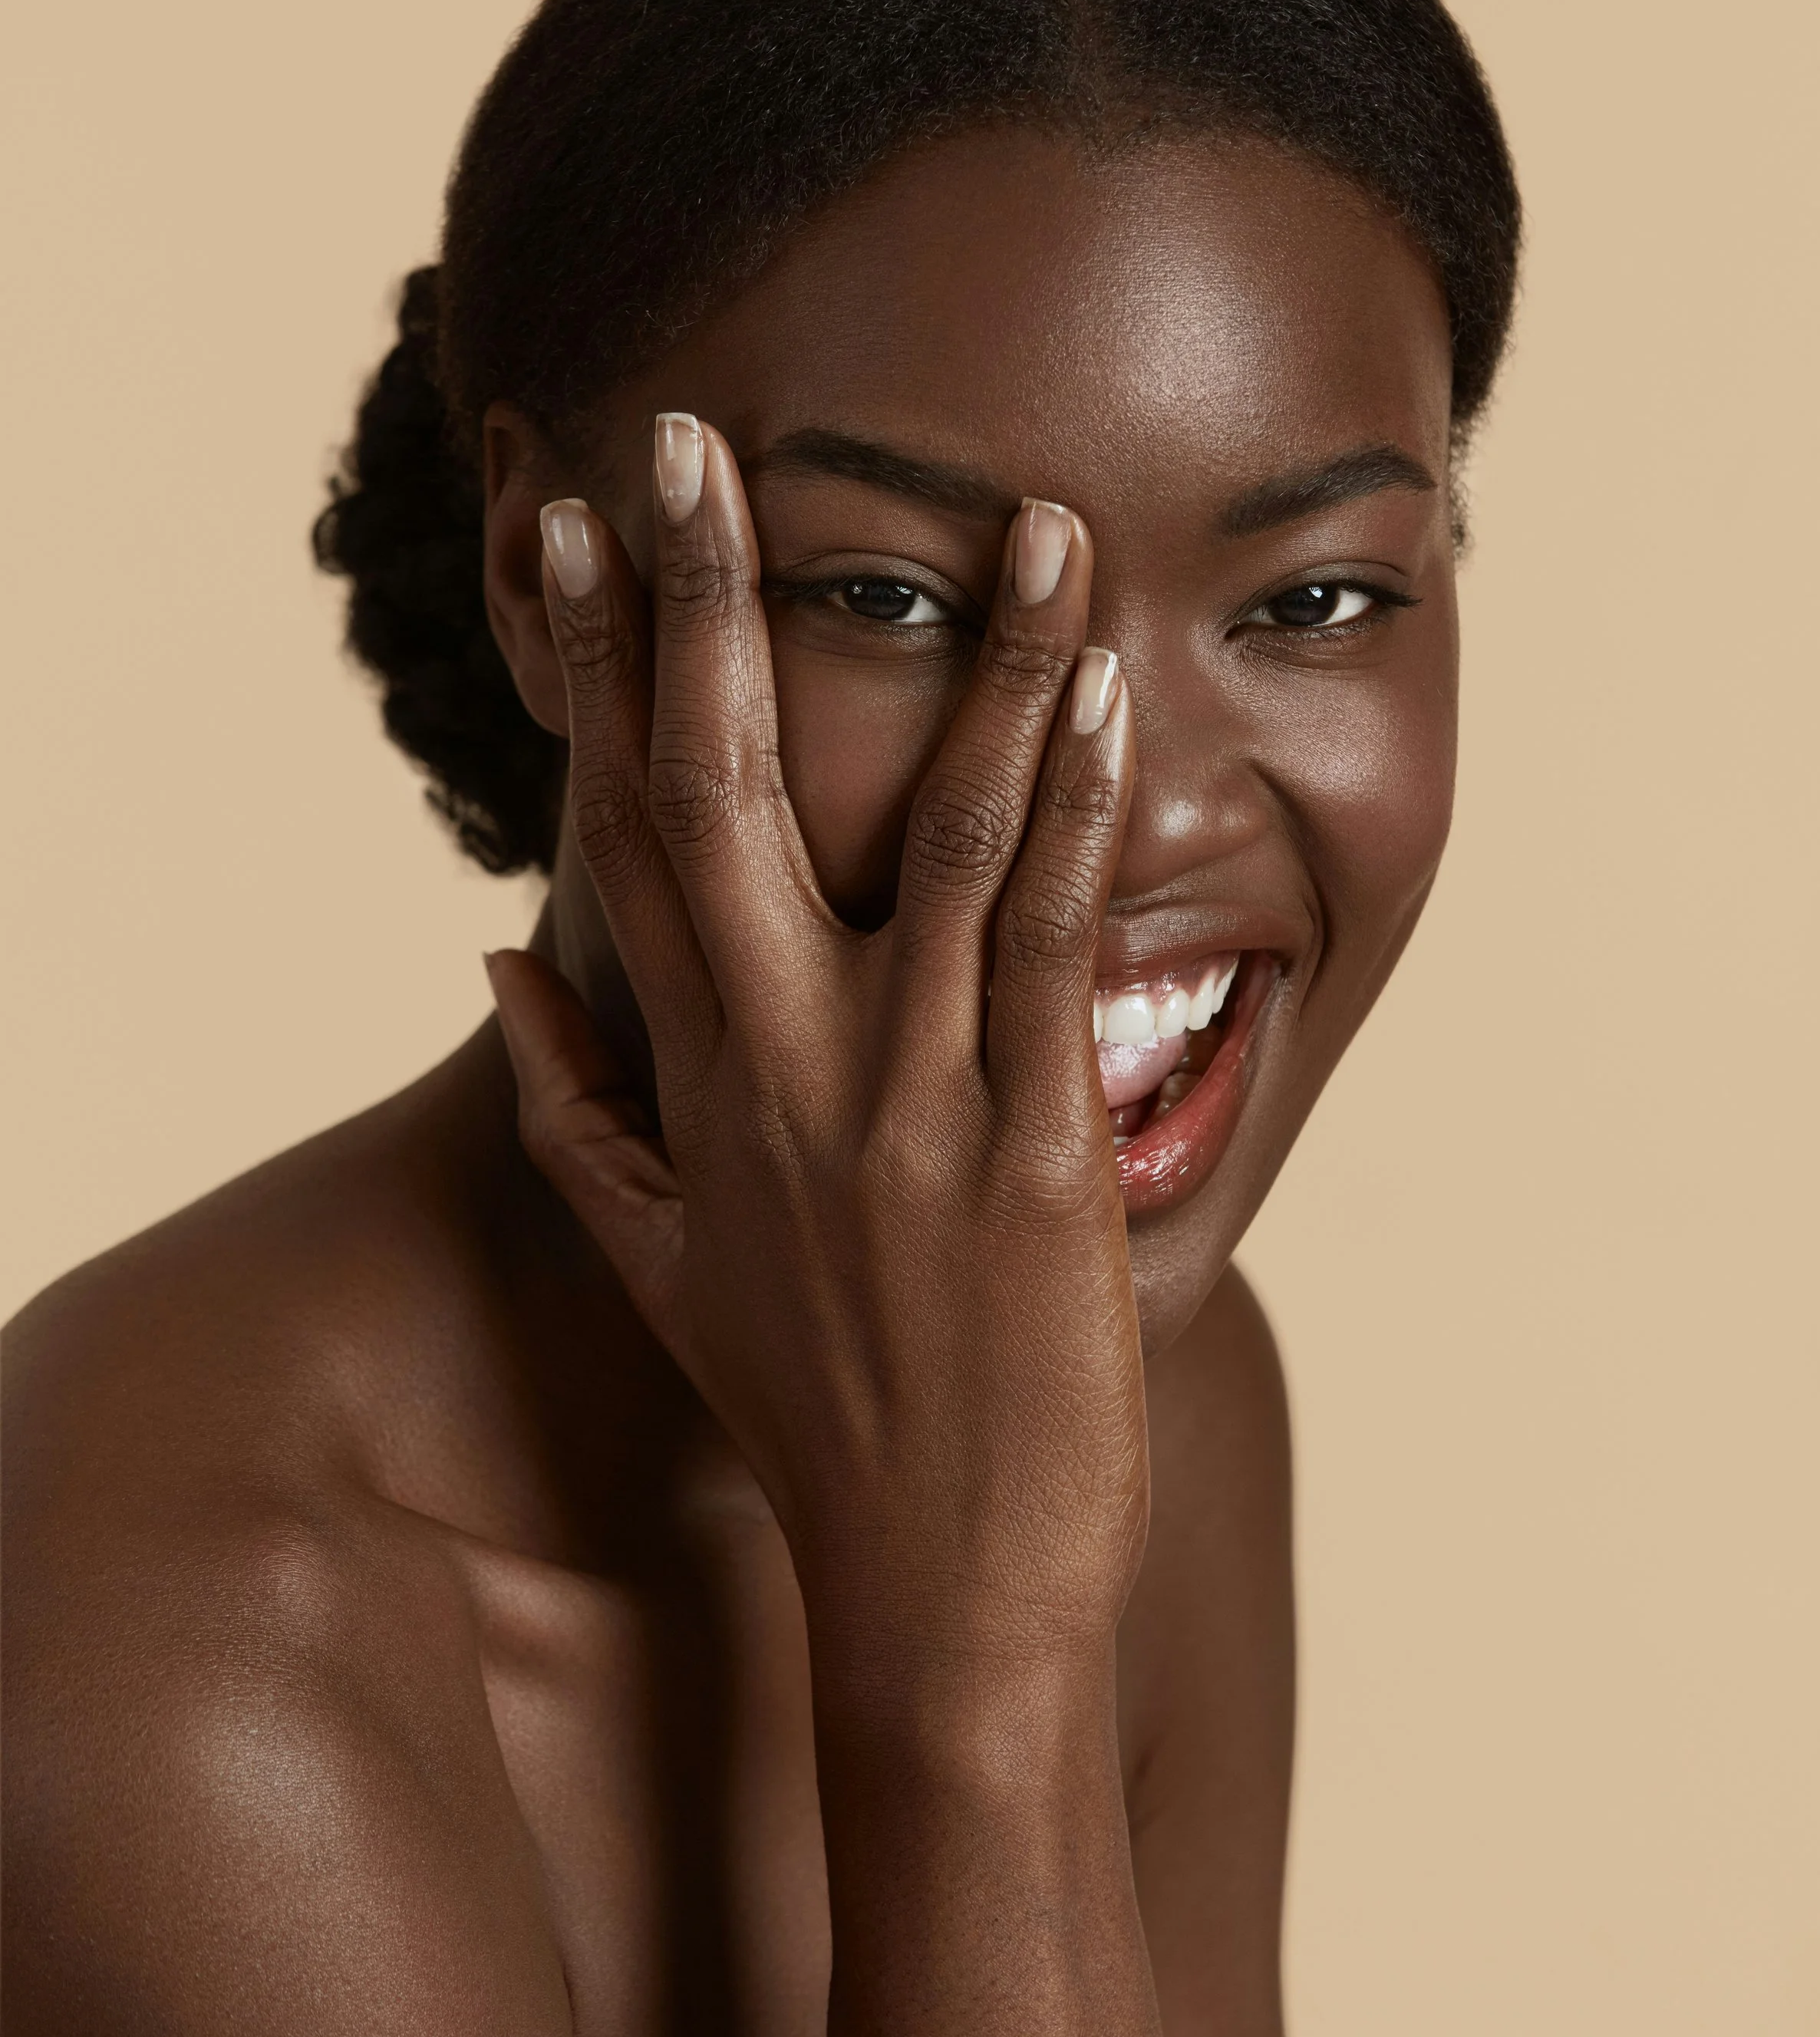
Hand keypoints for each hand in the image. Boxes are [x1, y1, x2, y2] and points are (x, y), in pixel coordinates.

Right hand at [487, 414, 1143, 1695]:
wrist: (941, 1590)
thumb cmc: (807, 1409)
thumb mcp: (649, 1257)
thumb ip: (564, 1102)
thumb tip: (495, 950)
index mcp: (695, 1075)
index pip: (623, 825)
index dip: (596, 667)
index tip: (573, 528)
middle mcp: (786, 1064)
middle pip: (727, 792)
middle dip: (710, 605)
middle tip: (697, 447)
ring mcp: (910, 1102)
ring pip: (938, 836)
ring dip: (987, 667)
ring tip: (1031, 524)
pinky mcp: (1035, 1149)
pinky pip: (1057, 947)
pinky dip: (1081, 811)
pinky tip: (1108, 697)